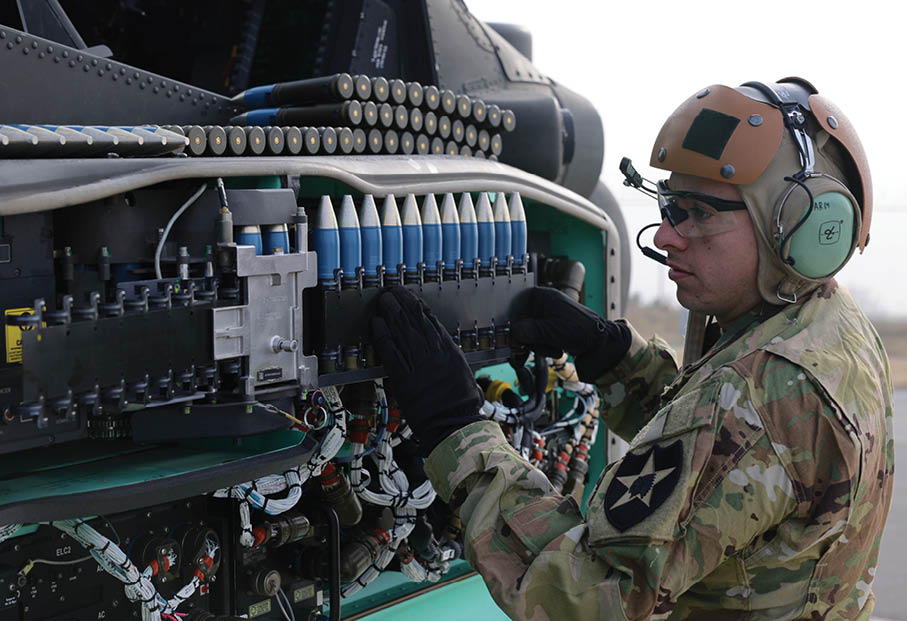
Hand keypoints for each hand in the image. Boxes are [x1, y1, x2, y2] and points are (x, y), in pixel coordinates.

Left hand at [371, 286, 482, 454]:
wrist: (454, 423)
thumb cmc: (461, 402)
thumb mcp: (461, 370)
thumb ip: (447, 354)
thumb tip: (438, 342)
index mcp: (449, 350)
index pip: (431, 320)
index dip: (417, 305)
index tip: (409, 296)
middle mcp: (434, 353)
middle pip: (414, 320)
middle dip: (402, 303)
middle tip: (391, 292)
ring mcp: (418, 364)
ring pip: (402, 331)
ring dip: (390, 313)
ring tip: (383, 301)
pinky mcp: (404, 378)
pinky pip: (391, 352)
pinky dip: (383, 336)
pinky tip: (376, 325)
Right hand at [510, 287, 630, 380]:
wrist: (602, 345)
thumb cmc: (581, 330)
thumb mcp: (551, 331)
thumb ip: (529, 331)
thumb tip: (512, 333)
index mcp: (543, 296)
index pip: (516, 304)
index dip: (513, 321)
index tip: (512, 334)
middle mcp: (544, 305)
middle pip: (521, 322)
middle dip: (527, 339)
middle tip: (531, 348)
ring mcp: (547, 318)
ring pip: (528, 334)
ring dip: (538, 346)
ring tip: (553, 349)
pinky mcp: (551, 330)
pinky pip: (537, 340)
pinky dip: (544, 348)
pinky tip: (556, 350)